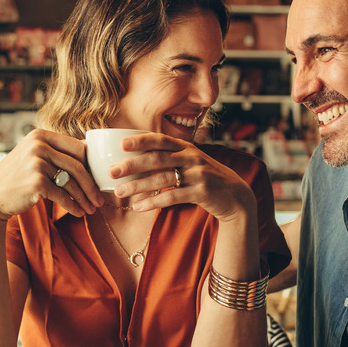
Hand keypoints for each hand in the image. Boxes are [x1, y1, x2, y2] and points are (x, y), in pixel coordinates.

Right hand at [0, 129, 104, 221]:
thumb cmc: (17, 178)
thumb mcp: (33, 156)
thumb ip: (55, 152)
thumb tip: (89, 151)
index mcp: (41, 135)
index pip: (79, 148)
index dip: (92, 166)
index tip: (98, 180)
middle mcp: (38, 145)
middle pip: (79, 167)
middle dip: (92, 186)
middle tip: (100, 200)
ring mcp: (37, 163)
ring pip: (72, 183)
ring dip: (85, 199)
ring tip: (92, 209)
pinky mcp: (36, 182)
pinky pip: (63, 196)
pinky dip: (73, 207)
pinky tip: (79, 213)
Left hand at [108, 132, 255, 221]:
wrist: (235, 196)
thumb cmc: (207, 179)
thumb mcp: (192, 163)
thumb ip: (172, 158)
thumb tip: (138, 161)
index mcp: (187, 148)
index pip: (161, 140)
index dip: (141, 140)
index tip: (121, 143)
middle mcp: (192, 158)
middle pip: (157, 158)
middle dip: (132, 165)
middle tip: (112, 172)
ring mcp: (198, 174)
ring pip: (162, 178)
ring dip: (138, 186)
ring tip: (120, 192)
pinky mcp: (201, 192)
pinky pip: (172, 197)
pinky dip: (153, 202)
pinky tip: (138, 206)